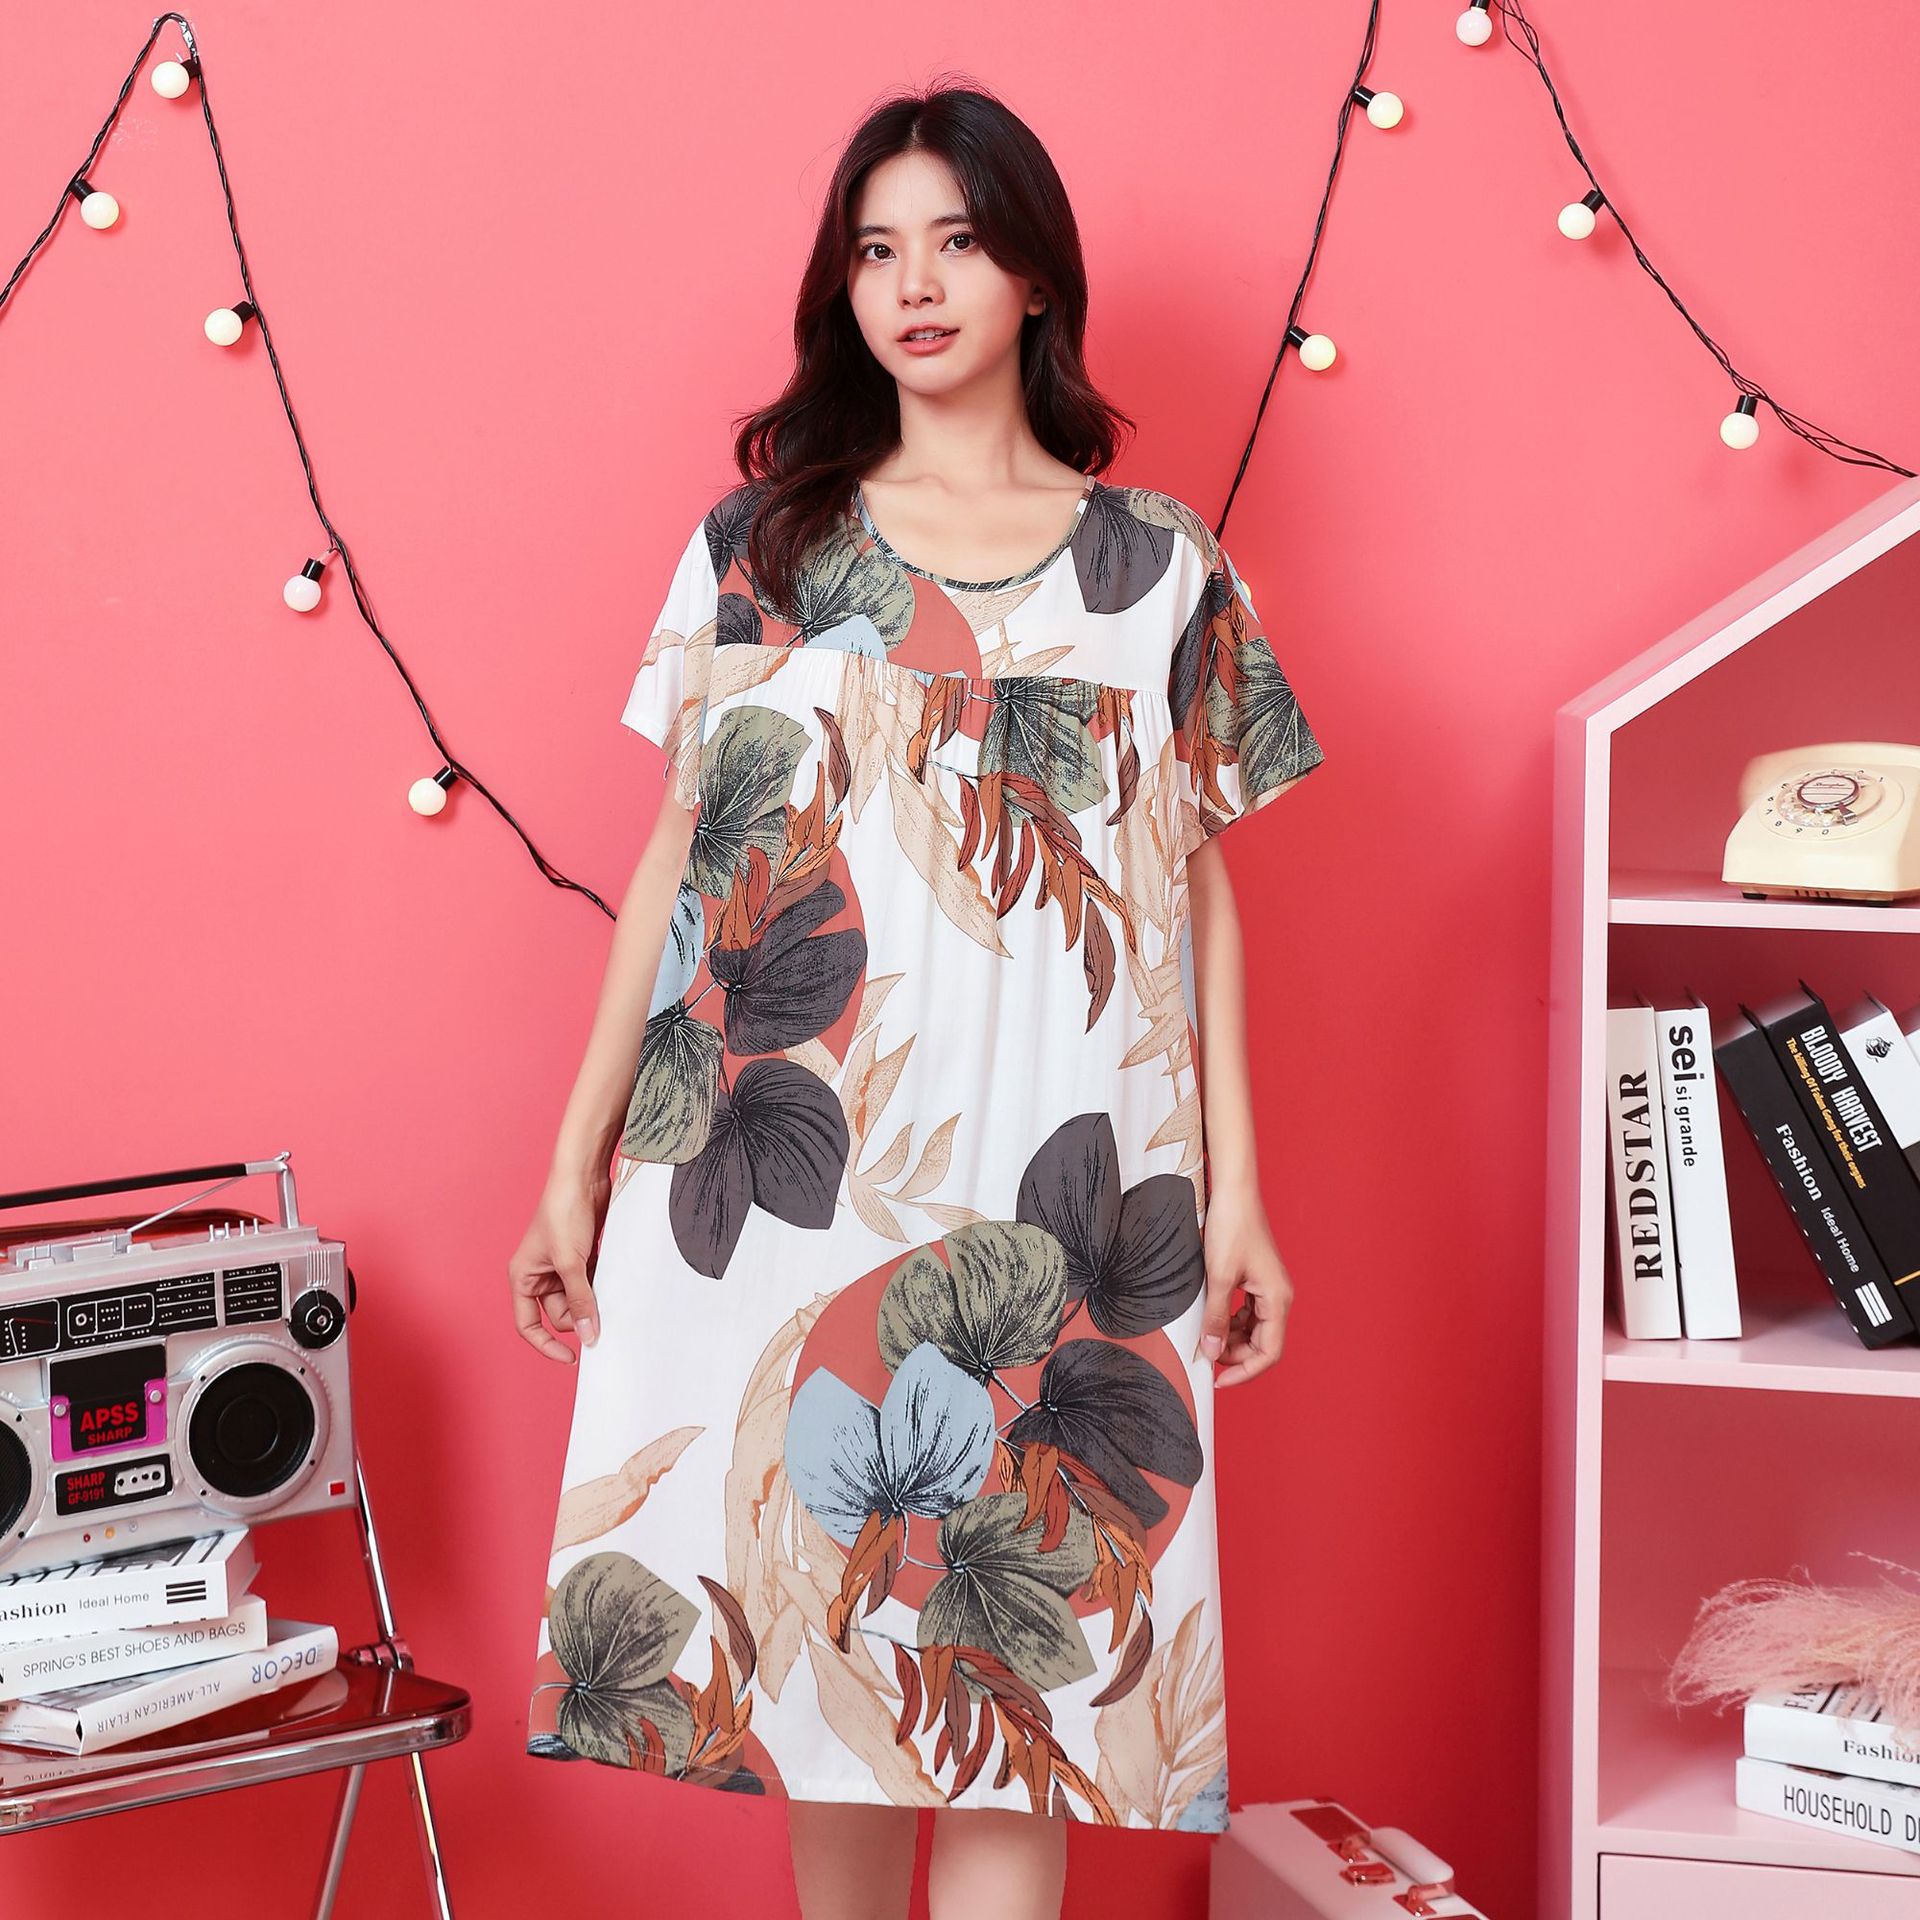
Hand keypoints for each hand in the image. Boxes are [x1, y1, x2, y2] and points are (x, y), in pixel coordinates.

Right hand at [509, 1168, 609, 1362]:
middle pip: (559, 1314)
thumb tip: (589, 1336)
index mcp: (522, 1278)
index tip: (571, 1358)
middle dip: (579, 1316)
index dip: (546, 1345)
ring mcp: (561, 1267)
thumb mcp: (570, 1263)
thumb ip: (580, 1301)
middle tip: (602, 1313)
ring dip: (592, 1300)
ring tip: (606, 1288)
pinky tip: (611, 1278)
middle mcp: (539, 1275)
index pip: (528, 1325)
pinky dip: (600, 1286)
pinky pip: (590, 1284)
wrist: (583, 1177)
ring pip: (578, 1300)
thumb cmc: (563, 1212)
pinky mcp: (581, 1257)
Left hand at [1193, 1185, 1293, 1387]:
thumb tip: (1211, 1353)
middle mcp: (1278, 1297)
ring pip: (1252, 1329)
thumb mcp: (1218, 1277)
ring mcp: (1268, 1288)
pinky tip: (1210, 1318)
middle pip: (1261, 1343)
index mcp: (1277, 1299)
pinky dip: (1229, 1321)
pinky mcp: (1256, 1280)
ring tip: (1204, 1336)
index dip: (1245, 1372)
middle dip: (1234, 1355)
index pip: (1269, 1352)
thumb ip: (1216, 1318)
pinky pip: (1246, 1313)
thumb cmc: (1230, 1227)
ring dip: (1230, 1339)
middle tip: (1204, 1354)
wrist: (1233, 1191)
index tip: (1218, 1381)